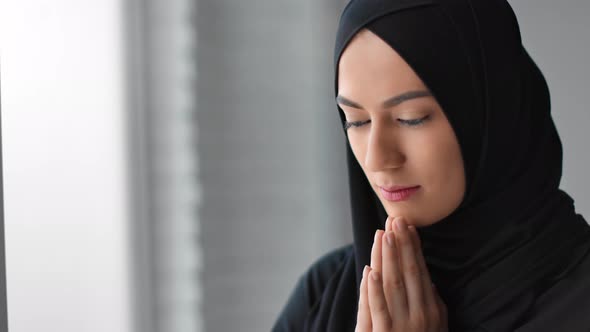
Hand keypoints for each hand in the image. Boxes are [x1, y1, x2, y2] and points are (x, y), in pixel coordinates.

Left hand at [355, 216, 447, 331]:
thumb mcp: (435, 326)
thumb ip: (433, 303)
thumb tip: (427, 278)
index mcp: (432, 308)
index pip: (420, 271)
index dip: (413, 248)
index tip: (408, 226)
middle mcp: (420, 315)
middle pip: (408, 272)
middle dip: (402, 245)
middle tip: (396, 220)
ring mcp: (402, 326)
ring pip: (392, 285)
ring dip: (388, 258)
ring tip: (384, 235)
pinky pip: (378, 309)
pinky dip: (373, 289)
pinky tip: (370, 270)